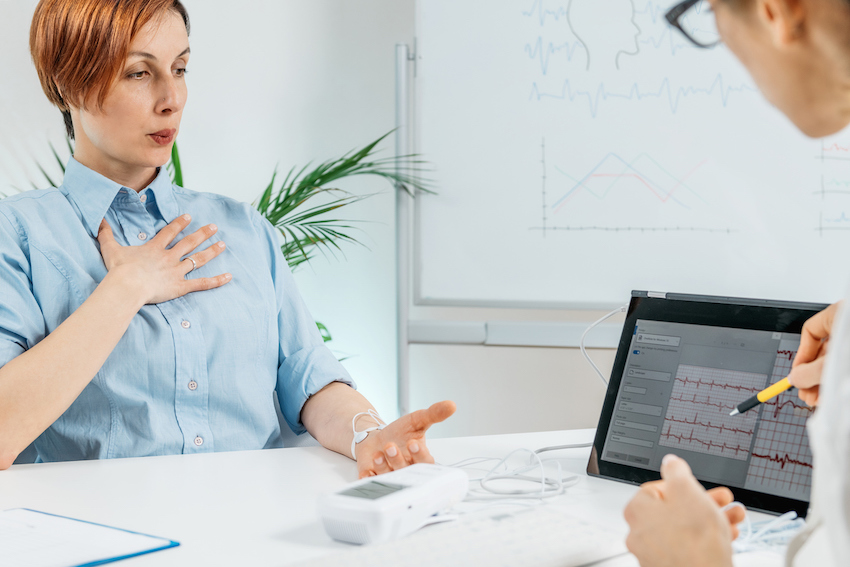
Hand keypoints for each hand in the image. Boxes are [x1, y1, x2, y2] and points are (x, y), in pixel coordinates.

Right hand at [97, 214, 230, 304]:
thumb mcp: (110, 249)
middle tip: (214, 227)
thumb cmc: (118, 270)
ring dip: (212, 251)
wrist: (127, 286)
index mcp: (155, 248)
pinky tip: (229, 276)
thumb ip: (106, 234)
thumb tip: (98, 220)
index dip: (180, 223)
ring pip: (198, 259)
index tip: (189, 216)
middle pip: (189, 242)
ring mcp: (176, 271)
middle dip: (202, 233)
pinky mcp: (181, 286)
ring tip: (223, 244)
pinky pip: (202, 283)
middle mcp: (169, 257)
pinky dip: (216, 281)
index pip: (170, 232)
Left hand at [355, 401, 455, 478]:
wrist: (377, 439)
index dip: (420, 455)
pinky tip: (367, 471)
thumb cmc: (400, 433)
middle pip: (406, 472)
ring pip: (389, 477)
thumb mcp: (417, 420)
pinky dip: (369, 477)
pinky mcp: (375, 478)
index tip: (413, 443)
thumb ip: (434, 414)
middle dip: (398, 460)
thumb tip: (451, 405)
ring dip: (383, 466)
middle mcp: (407, 470)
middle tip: (391, 446)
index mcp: (420, 459)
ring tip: (378, 453)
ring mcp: (391, 476)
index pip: (425, 462)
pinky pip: (372, 482)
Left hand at [623, 455, 743, 566]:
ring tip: (732, 518)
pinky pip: (687, 548)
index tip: (696, 487)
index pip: (655, 488)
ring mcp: (654, 554)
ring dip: (710, 519)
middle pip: (674, 510)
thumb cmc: (694, 542)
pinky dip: (705, 540)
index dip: (681, 485)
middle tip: (721, 500)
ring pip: (684, 529)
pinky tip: (727, 537)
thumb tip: (670, 462)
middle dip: (703, 502)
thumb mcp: (687, 491)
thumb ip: (677, 471)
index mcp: (637, 511)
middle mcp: (640, 533)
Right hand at [787, 301, 841, 405]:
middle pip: (823, 350)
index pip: (811, 331)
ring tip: (817, 400)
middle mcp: (847, 328)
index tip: (798, 375)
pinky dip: (837, 382)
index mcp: (840, 314)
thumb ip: (811, 370)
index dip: (801, 355)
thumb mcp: (834, 361)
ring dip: (823, 382)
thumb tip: (795, 379)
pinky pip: (845, 368)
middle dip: (812, 375)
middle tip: (805, 393)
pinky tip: (830, 396)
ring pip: (836, 362)